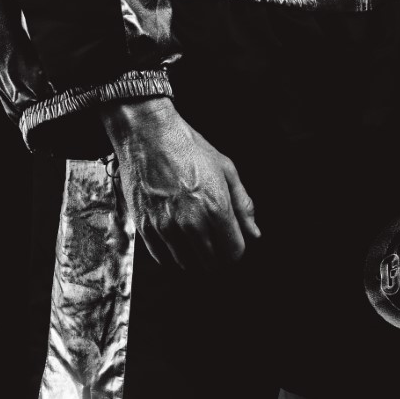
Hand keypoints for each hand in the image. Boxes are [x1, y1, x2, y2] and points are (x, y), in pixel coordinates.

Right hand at [101, 97, 260, 269]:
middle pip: (211, 263)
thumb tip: (254, 233)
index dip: (236, 249)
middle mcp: (191, 222)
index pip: (234, 253)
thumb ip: (243, 205)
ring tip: (193, 235)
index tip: (231, 240)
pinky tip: (176, 236)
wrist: (148, 134)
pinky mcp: (145, 227)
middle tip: (213, 237)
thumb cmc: (188, 148)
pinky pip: (162, 257)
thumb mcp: (226, 169)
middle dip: (217, 255)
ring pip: (187, 264)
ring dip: (194, 256)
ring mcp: (166, 227)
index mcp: (216, 208)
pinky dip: (171, 253)